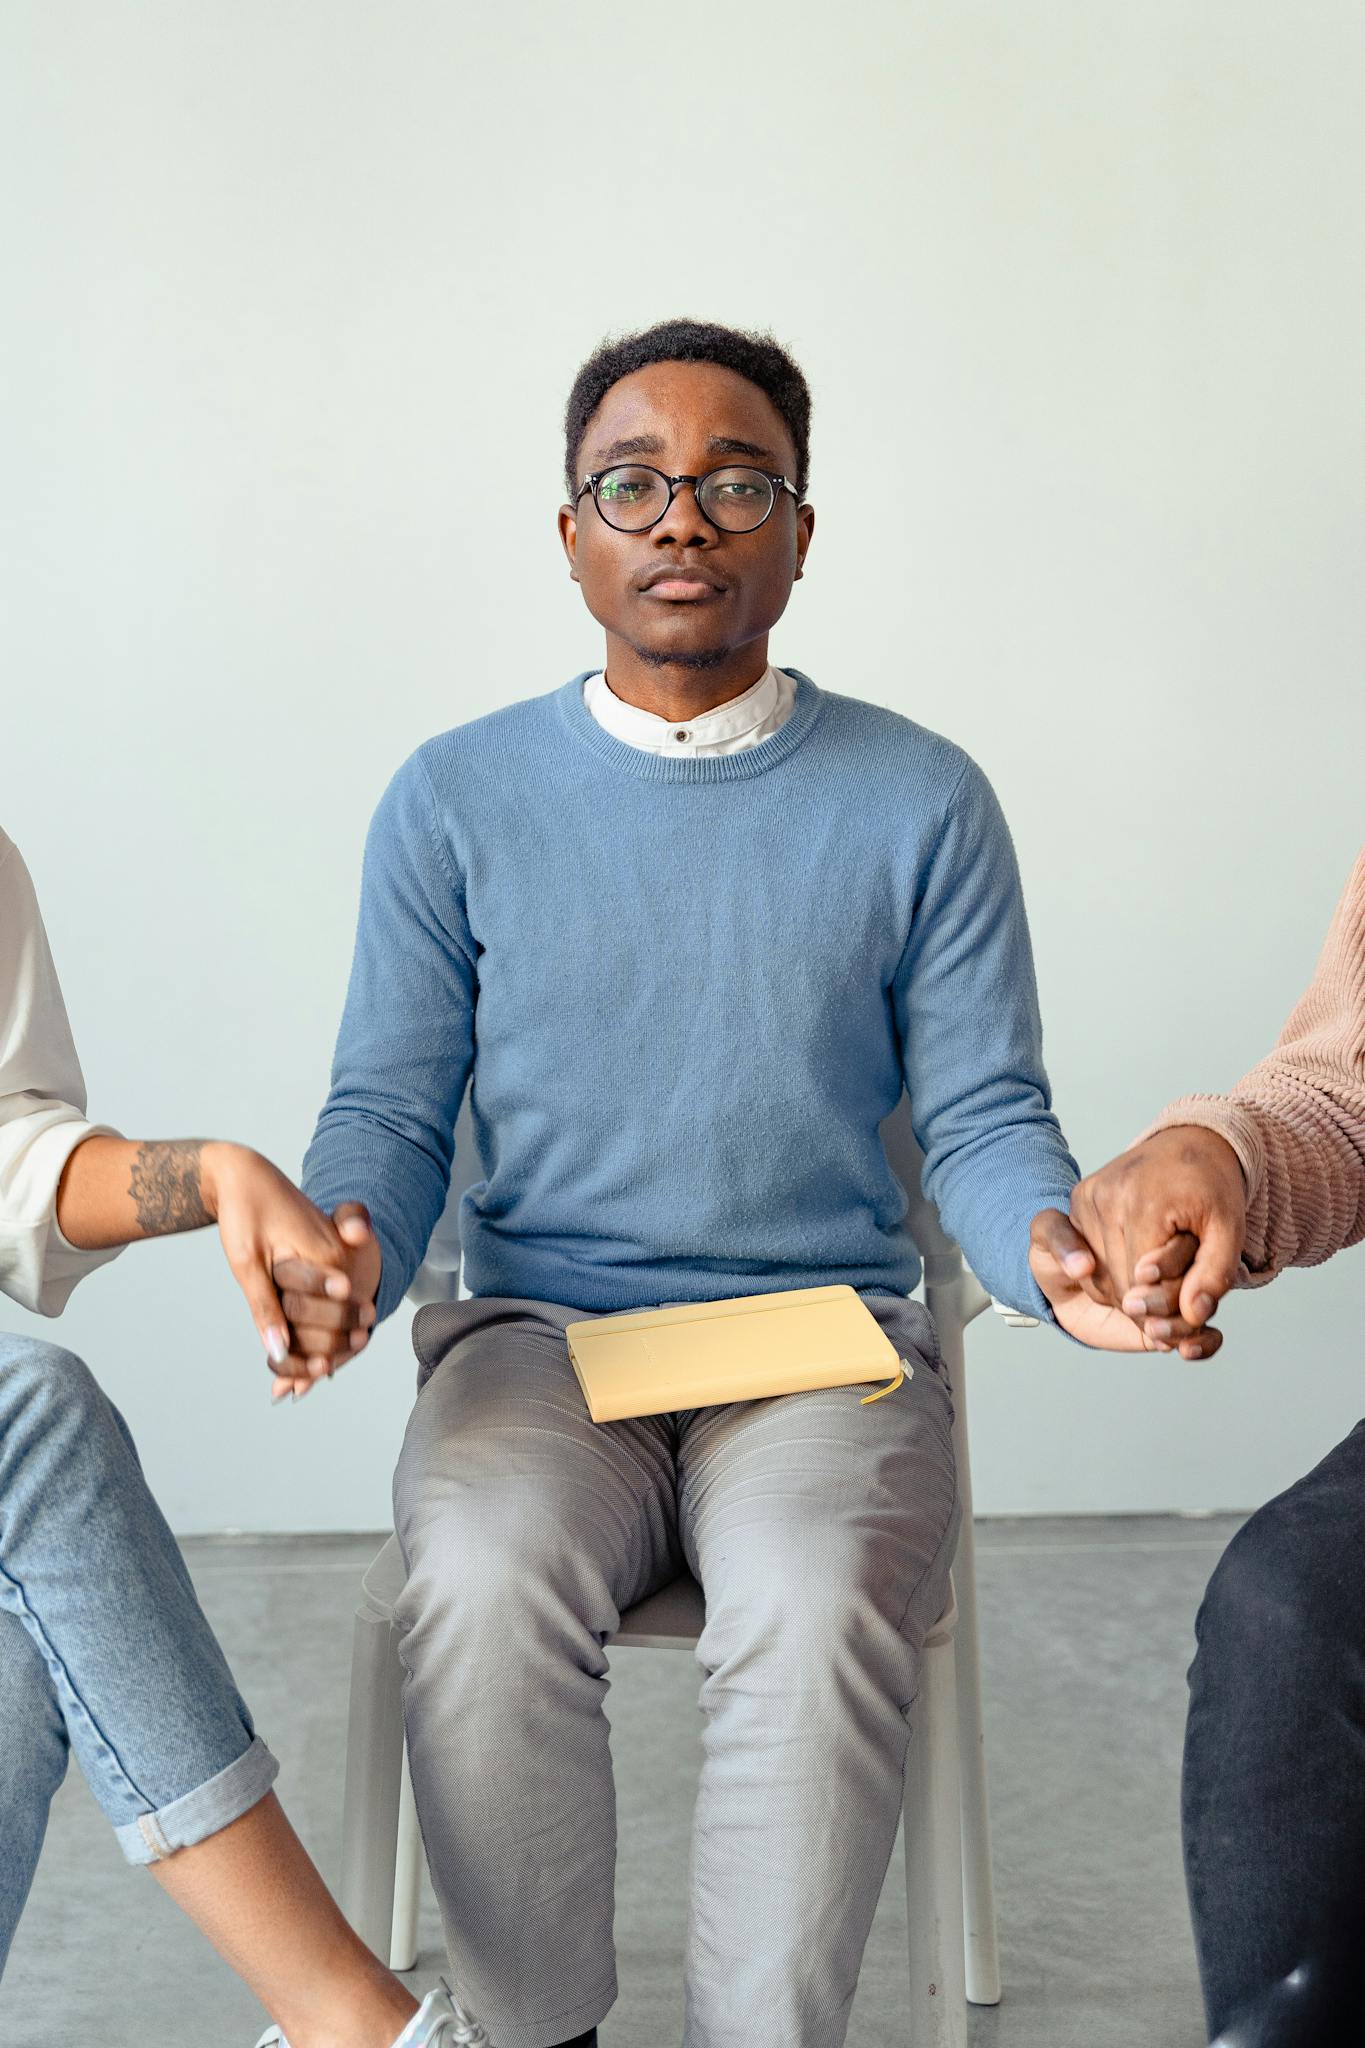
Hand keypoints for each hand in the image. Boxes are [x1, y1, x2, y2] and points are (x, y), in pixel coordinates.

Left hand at [199, 1145, 375, 1398]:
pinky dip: (309, 1334)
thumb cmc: (245, 1213)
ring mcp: (334, 1262)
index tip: (297, 1385)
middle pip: (338, 1324)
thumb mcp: (246, 1262)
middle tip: (292, 1390)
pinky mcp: (323, 1264)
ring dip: (314, 1351)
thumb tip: (276, 1351)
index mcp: (328, 1259)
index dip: (317, 1355)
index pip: (333, 1320)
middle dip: (317, 1358)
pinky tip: (290, 1359)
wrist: (245, 1176)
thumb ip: (265, 1307)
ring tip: (290, 1386)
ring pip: (333, 1318)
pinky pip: (324, 1305)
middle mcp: (339, 1261)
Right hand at [1033, 1125, 1245, 1358]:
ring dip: (1127, 1287)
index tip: (1187, 1304)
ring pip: (1098, 1276)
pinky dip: (1111, 1269)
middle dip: (1148, 1299)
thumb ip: (1214, 1276)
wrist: (1192, 1139)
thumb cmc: (1212, 1185)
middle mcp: (1107, 1198)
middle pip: (1118, 1283)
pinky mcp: (1080, 1196)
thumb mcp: (1231, 1231)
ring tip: (1158, 1270)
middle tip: (1177, 1291)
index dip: (1167, 1304)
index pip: (1143, 1284)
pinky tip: (1138, 1257)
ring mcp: (1089, 1196)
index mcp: (1145, 1205)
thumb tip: (1193, 1315)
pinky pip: (1087, 1256)